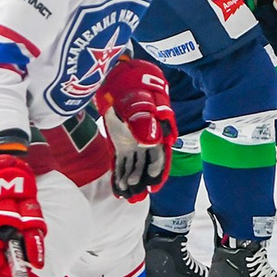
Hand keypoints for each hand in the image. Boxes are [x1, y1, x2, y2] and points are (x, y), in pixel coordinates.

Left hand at [100, 58, 175, 199]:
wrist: (117, 83)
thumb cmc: (130, 93)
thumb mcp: (135, 103)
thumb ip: (141, 119)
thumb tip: (149, 140)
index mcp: (154, 132)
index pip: (158, 154)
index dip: (157, 171)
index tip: (153, 185)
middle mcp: (146, 141)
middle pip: (147, 164)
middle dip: (142, 179)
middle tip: (135, 192)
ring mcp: (134, 145)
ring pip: (135, 166)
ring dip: (130, 179)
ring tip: (126, 192)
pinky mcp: (122, 147)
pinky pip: (122, 164)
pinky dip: (120, 175)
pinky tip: (117, 187)